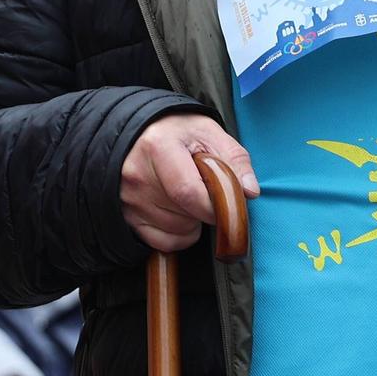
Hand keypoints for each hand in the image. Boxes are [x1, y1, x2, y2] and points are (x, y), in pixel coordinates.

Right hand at [121, 113, 259, 252]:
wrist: (142, 133)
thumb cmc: (179, 132)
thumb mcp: (210, 133)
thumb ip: (235, 159)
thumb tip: (249, 191)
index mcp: (157, 147)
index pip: (189, 193)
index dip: (215, 206)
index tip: (227, 203)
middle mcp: (136, 174)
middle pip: (184, 215)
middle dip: (206, 210)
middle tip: (205, 189)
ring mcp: (128, 198)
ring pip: (177, 230)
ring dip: (194, 221)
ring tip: (188, 195)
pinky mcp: (127, 216)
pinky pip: (164, 242)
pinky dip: (180, 235)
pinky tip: (180, 213)